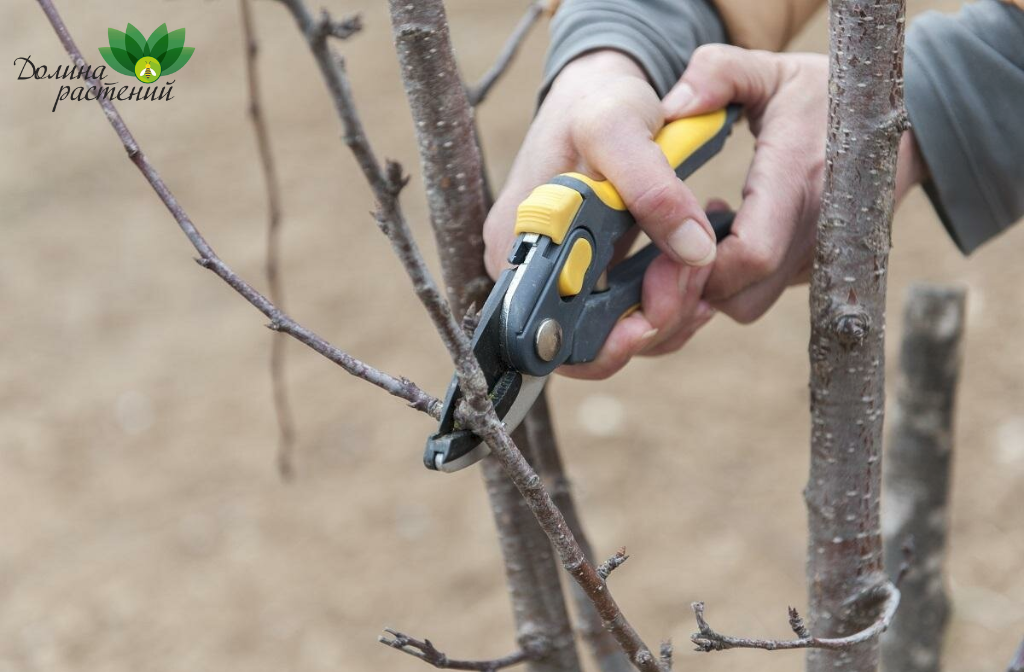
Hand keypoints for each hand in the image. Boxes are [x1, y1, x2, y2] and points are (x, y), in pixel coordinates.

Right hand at [484, 50, 720, 379]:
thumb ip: (652, 187)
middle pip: (586, 345)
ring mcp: (566, 276)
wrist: (603, 90)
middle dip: (650, 324)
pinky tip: (693, 272)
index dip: (602, 343)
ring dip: (668, 313)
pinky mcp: (596, 274)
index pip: (547, 333)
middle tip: (693, 280)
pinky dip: (668, 302)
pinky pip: (630, 313)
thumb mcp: (618, 127)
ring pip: (616, 334)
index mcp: (520, 245)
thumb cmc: (596, 102)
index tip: (649, 320)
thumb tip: (694, 249)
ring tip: (699, 267)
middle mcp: (534, 272)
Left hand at [662, 45, 926, 322]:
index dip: (700, 263)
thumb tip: (672, 108)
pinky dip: (740, 278)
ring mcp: (823, 256)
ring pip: (753, 304)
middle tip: (673, 242)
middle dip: (696, 284)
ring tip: (707, 229)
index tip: (671, 238)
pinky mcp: (822, 268)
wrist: (910, 122)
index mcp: (799, 178)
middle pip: (744, 298)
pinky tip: (733, 231)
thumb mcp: (772, 70)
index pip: (752, 254)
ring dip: (716, 282)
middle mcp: (817, 229)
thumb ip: (718, 73)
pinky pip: (769, 293)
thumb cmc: (829, 94)